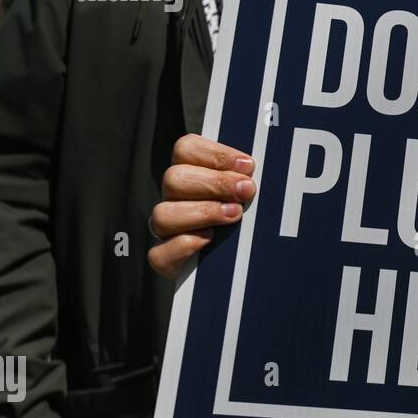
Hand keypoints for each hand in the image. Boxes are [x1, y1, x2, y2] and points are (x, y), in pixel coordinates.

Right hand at [148, 133, 255, 279]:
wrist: (242, 268)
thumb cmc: (249, 222)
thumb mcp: (250, 196)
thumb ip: (249, 180)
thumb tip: (257, 171)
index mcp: (192, 173)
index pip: (186, 149)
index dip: (215, 154)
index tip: (247, 165)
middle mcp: (175, 198)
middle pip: (174, 178)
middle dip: (214, 183)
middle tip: (246, 191)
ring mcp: (167, 229)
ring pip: (163, 214)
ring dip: (202, 212)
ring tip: (234, 216)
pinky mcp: (165, 258)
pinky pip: (160, 252)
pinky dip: (184, 246)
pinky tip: (209, 241)